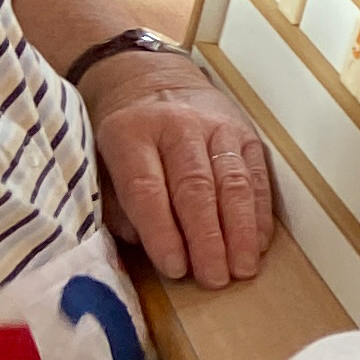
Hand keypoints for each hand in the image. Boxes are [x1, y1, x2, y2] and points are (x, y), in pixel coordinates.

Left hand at [85, 48, 277, 287]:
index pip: (148, 188)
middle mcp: (177, 126)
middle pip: (195, 188)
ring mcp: (217, 128)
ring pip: (232, 183)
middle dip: (207, 238)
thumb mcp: (100, 161)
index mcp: (130, 132)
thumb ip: (118, 204)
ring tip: (242, 269)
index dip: (162, 232)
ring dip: (240, 231)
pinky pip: (257, 177)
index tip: (175, 268)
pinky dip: (259, 214)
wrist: (152, 80)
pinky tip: (259, 243)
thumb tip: (146, 244)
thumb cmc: (123, 136)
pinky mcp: (246, 134)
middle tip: (214, 279)